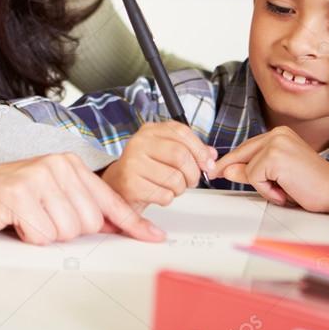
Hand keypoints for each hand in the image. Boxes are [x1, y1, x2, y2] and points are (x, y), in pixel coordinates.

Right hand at [0, 152, 165, 244]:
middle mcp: (58, 167)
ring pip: (67, 231)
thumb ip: (84, 205)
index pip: (110, 199)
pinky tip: (20, 220)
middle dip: (68, 229)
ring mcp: (39, 178)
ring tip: (31, 216)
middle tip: (46, 216)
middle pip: (89, 222)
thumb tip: (115, 226)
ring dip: (47, 233)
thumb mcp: (56, 193)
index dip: (132, 223)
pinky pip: (42, 235)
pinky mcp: (19, 195)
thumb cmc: (15, 193)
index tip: (153, 236)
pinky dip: (30, 236)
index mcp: (71, 165)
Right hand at [101, 122, 216, 210]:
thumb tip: (211, 155)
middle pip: (180, 155)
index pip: (182, 132)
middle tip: (191, 180)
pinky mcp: (130, 184)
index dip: (200, 150)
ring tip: (172, 187)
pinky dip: (168, 199)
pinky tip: (158, 193)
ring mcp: (133, 162)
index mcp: (150, 130)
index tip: (208, 164)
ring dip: (180, 188)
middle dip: (193, 173)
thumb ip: (190, 150)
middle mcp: (139, 142)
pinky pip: (164, 195)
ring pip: (174, 178)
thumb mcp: (166, 153)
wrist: (117, 187)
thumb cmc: (145, 170)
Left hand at [211, 126, 328, 213]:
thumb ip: (252, 170)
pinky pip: (254, 177)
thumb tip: (227, 170)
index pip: (247, 147)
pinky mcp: (274, 156)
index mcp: (280, 134)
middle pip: (241, 154)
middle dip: (234, 170)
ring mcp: (276, 143)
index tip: (217, 169)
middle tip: (221, 177)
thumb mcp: (276, 177)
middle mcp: (277, 134)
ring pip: (247, 169)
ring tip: (284, 189)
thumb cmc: (312, 185)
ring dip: (262, 186)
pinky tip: (285, 190)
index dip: (232, 161)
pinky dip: (266, 190)